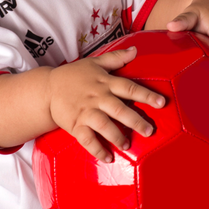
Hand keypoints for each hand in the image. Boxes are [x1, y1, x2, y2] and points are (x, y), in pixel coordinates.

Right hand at [47, 46, 167, 161]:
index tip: (162, 103)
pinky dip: (97, 149)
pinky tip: (108, 158)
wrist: (47, 89)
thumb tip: (135, 49)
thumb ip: (116, 58)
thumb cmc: (74, 75)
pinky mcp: (75, 125)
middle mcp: (97, 98)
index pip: (129, 87)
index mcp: (105, 82)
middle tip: (149, 131)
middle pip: (119, 109)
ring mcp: (86, 112)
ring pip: (104, 125)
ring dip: (117, 136)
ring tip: (127, 145)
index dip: (146, 95)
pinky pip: (87, 139)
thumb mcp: (94, 63)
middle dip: (135, 121)